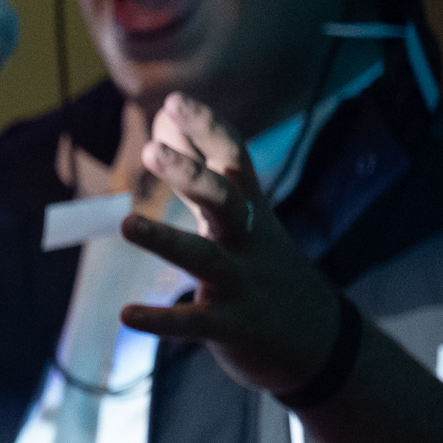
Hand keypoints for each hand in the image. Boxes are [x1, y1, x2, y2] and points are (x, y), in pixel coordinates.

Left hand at [117, 93, 344, 394]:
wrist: (318, 340)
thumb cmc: (265, 266)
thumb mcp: (241, 215)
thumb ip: (199, 167)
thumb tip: (165, 116)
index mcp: (250, 210)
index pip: (234, 160)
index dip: (208, 130)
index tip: (175, 101)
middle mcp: (248, 241)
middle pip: (224, 199)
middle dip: (191, 174)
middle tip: (150, 151)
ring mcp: (243, 283)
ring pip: (205, 258)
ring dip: (166, 240)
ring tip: (124, 224)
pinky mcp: (233, 326)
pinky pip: (194, 323)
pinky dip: (161, 320)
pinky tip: (126, 315)